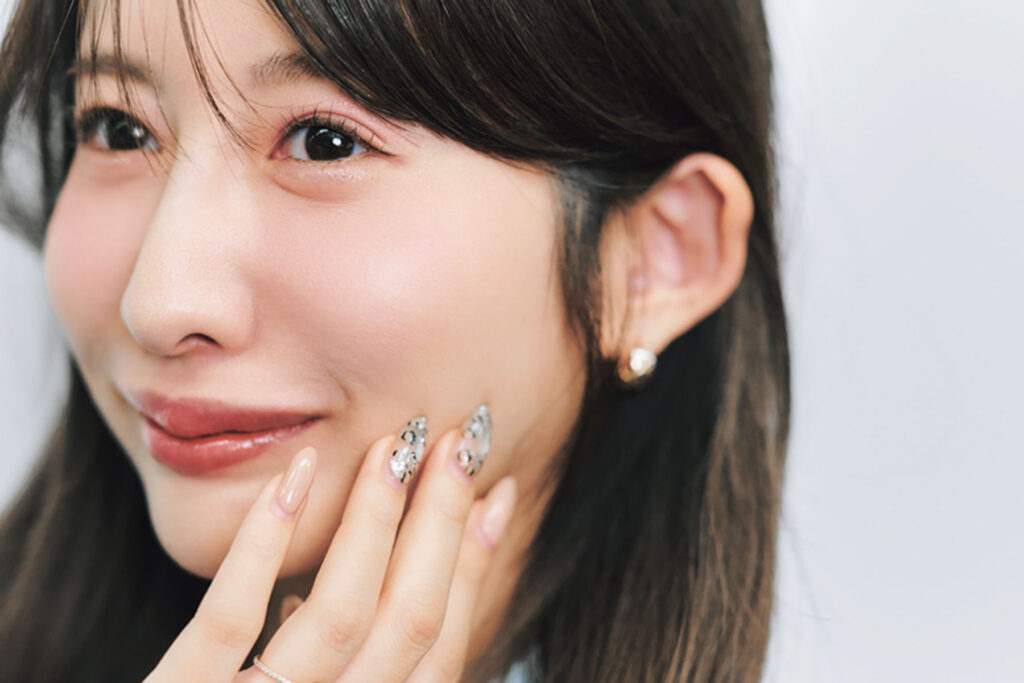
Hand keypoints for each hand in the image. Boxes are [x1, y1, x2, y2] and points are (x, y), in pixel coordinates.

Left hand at [145, 412, 516, 682]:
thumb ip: (356, 663)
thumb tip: (391, 570)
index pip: (441, 646)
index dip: (474, 567)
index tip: (497, 493)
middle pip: (406, 623)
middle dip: (440, 525)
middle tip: (457, 444)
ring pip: (337, 618)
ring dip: (373, 523)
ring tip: (392, 450)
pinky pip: (228, 624)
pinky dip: (264, 546)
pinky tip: (296, 479)